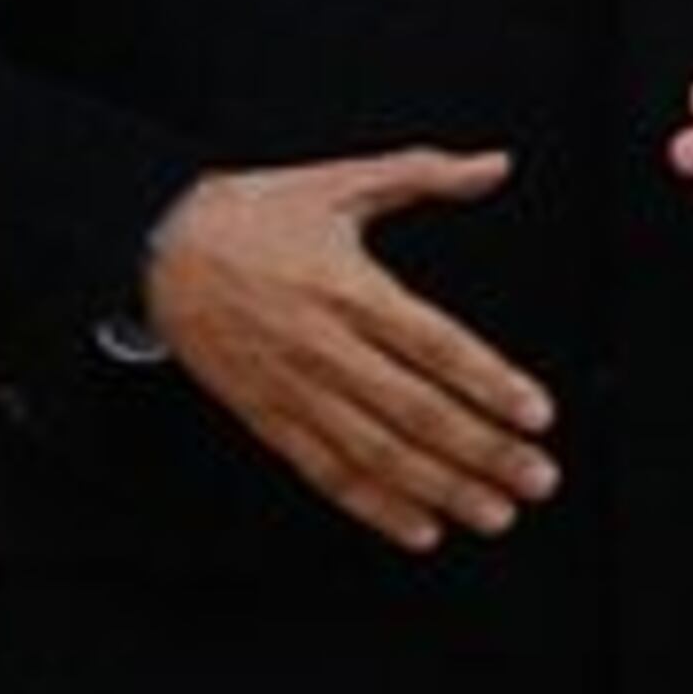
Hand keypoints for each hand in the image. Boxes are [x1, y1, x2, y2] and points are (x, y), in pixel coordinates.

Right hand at [142, 150, 557, 553]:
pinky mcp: (266, 416)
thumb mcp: (340, 181)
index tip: (536, 413)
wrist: (156, 245)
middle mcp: (325, 346)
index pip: (435, 345)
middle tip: (535, 479)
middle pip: (415, 410)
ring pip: (375, 452)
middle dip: (481, 451)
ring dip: (439, 489)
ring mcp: (294, 388)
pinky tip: (418, 528)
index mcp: (350, 288)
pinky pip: (324, 470)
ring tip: (493, 513)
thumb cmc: (252, 216)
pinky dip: (372, 505)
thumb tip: (494, 165)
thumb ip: (424, 174)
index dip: (489, 382)